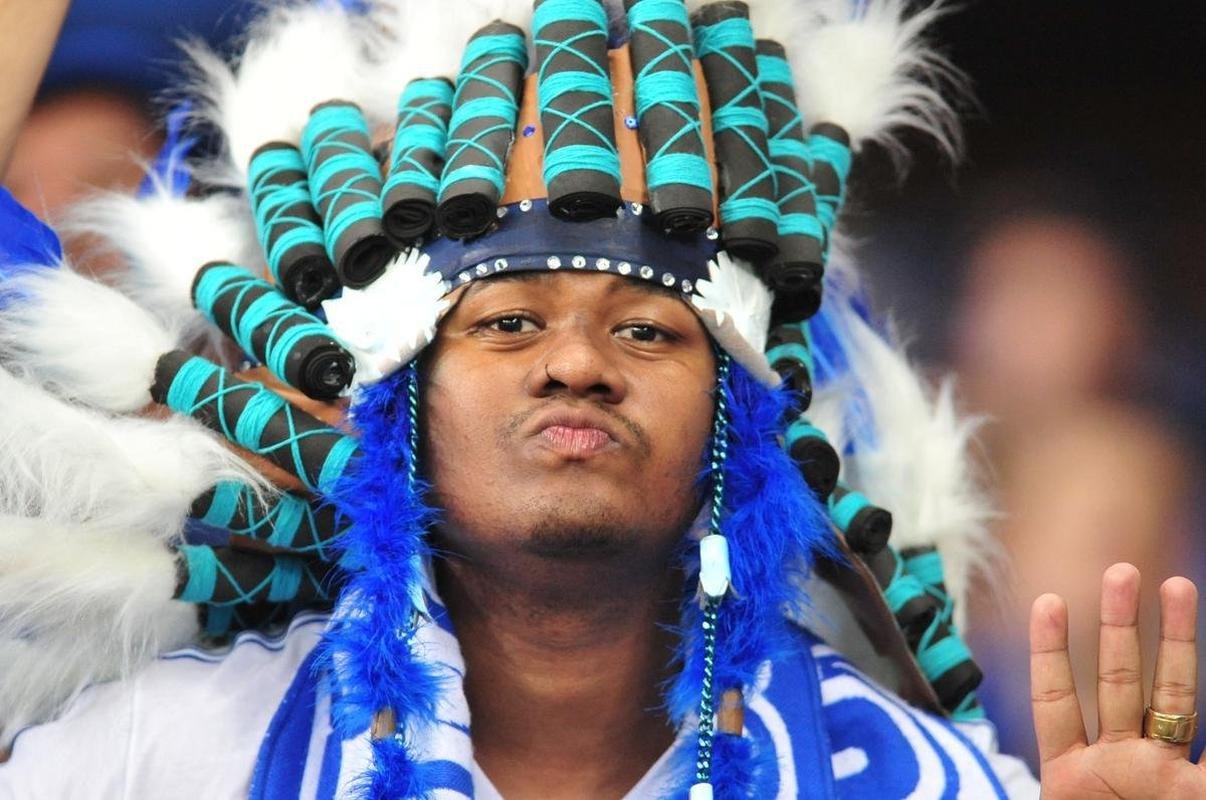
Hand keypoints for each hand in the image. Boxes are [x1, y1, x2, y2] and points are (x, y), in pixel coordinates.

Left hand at [1031, 562, 1204, 797]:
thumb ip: (1056, 776)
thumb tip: (1041, 672)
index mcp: (1071, 774)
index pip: (1055, 700)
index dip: (1050, 651)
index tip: (1049, 599)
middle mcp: (1119, 765)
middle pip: (1118, 682)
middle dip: (1118, 626)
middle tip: (1121, 571)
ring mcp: (1163, 776)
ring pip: (1174, 696)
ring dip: (1176, 640)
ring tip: (1178, 584)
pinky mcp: (1204, 797)